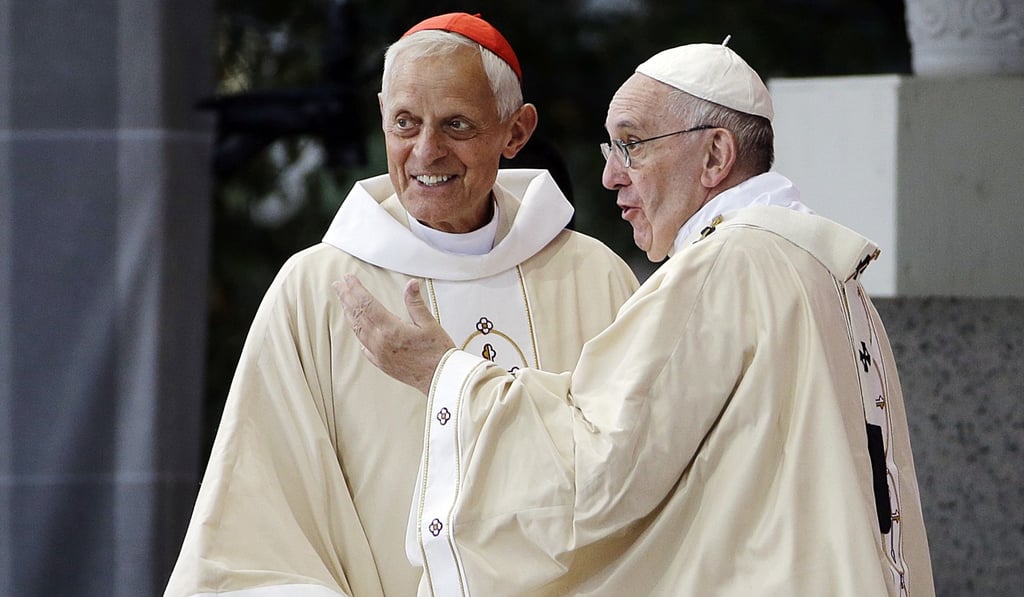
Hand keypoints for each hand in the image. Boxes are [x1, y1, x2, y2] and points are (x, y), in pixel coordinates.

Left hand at [333, 275, 454, 394]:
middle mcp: (379, 342)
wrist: (440, 379)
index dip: (355, 289)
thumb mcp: (429, 323)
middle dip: (346, 297)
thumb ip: (415, 303)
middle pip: (357, 315)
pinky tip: (356, 328)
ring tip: (343, 301)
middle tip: (338, 284)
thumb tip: (411, 284)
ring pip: (357, 329)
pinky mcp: (381, 363)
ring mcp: (378, 353)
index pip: (366, 303)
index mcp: (390, 329)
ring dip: (348, 313)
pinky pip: (363, 345)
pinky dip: (358, 332)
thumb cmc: (437, 353)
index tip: (348, 278)